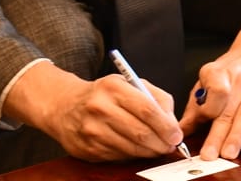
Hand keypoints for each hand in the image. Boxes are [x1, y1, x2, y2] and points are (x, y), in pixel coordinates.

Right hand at [5, 63, 181, 161]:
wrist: (64, 106)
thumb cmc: (104, 94)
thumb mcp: (129, 83)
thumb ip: (155, 97)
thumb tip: (172, 122)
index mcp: (114, 87)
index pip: (147, 110)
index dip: (166, 126)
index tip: (177, 135)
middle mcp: (100, 108)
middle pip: (140, 132)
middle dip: (161, 142)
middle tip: (171, 145)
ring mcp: (91, 130)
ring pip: (130, 148)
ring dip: (149, 152)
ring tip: (158, 148)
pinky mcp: (87, 149)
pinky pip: (118, 156)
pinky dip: (132, 155)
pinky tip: (137, 150)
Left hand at [179, 48, 240, 159]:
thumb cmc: (232, 69)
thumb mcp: (208, 78)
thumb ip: (195, 104)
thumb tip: (181, 128)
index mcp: (219, 73)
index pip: (212, 95)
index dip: (205, 113)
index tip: (195, 129)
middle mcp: (239, 81)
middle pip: (227, 111)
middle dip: (218, 136)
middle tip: (209, 154)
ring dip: (236, 137)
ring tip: (228, 153)